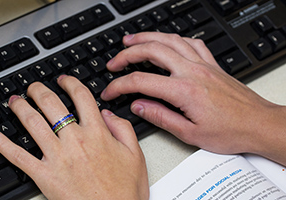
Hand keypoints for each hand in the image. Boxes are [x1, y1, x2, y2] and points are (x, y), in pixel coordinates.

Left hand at [0, 76, 148, 199]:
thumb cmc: (124, 191)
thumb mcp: (135, 155)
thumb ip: (123, 128)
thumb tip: (107, 113)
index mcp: (97, 133)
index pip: (81, 97)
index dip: (70, 83)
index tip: (64, 81)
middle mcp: (74, 140)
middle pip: (51, 105)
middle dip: (39, 90)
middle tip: (33, 87)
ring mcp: (57, 157)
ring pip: (33, 123)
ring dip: (20, 108)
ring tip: (15, 100)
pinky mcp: (43, 175)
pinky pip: (17, 156)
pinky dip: (1, 143)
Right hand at [101, 32, 285, 164]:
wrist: (258, 124)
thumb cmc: (230, 131)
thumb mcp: (190, 133)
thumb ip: (160, 117)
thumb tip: (138, 106)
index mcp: (184, 90)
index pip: (140, 81)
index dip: (119, 85)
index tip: (109, 91)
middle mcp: (192, 71)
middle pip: (152, 51)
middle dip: (127, 54)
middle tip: (114, 62)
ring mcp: (202, 64)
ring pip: (169, 40)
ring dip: (147, 37)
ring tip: (131, 40)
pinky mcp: (211, 64)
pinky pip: (190, 42)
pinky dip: (173, 39)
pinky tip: (167, 42)